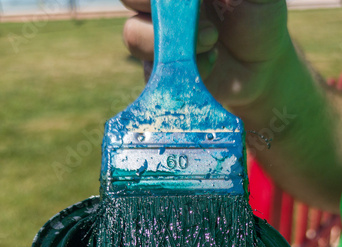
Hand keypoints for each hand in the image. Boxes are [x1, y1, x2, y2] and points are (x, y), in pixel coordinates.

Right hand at [122, 0, 289, 108]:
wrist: (262, 68)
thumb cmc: (259, 18)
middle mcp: (163, 8)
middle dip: (155, 5)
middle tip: (187, 12)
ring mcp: (158, 39)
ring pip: (134, 34)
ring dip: (171, 39)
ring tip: (211, 41)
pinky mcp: (161, 72)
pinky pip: (150, 70)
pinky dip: (179, 68)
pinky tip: (209, 64)